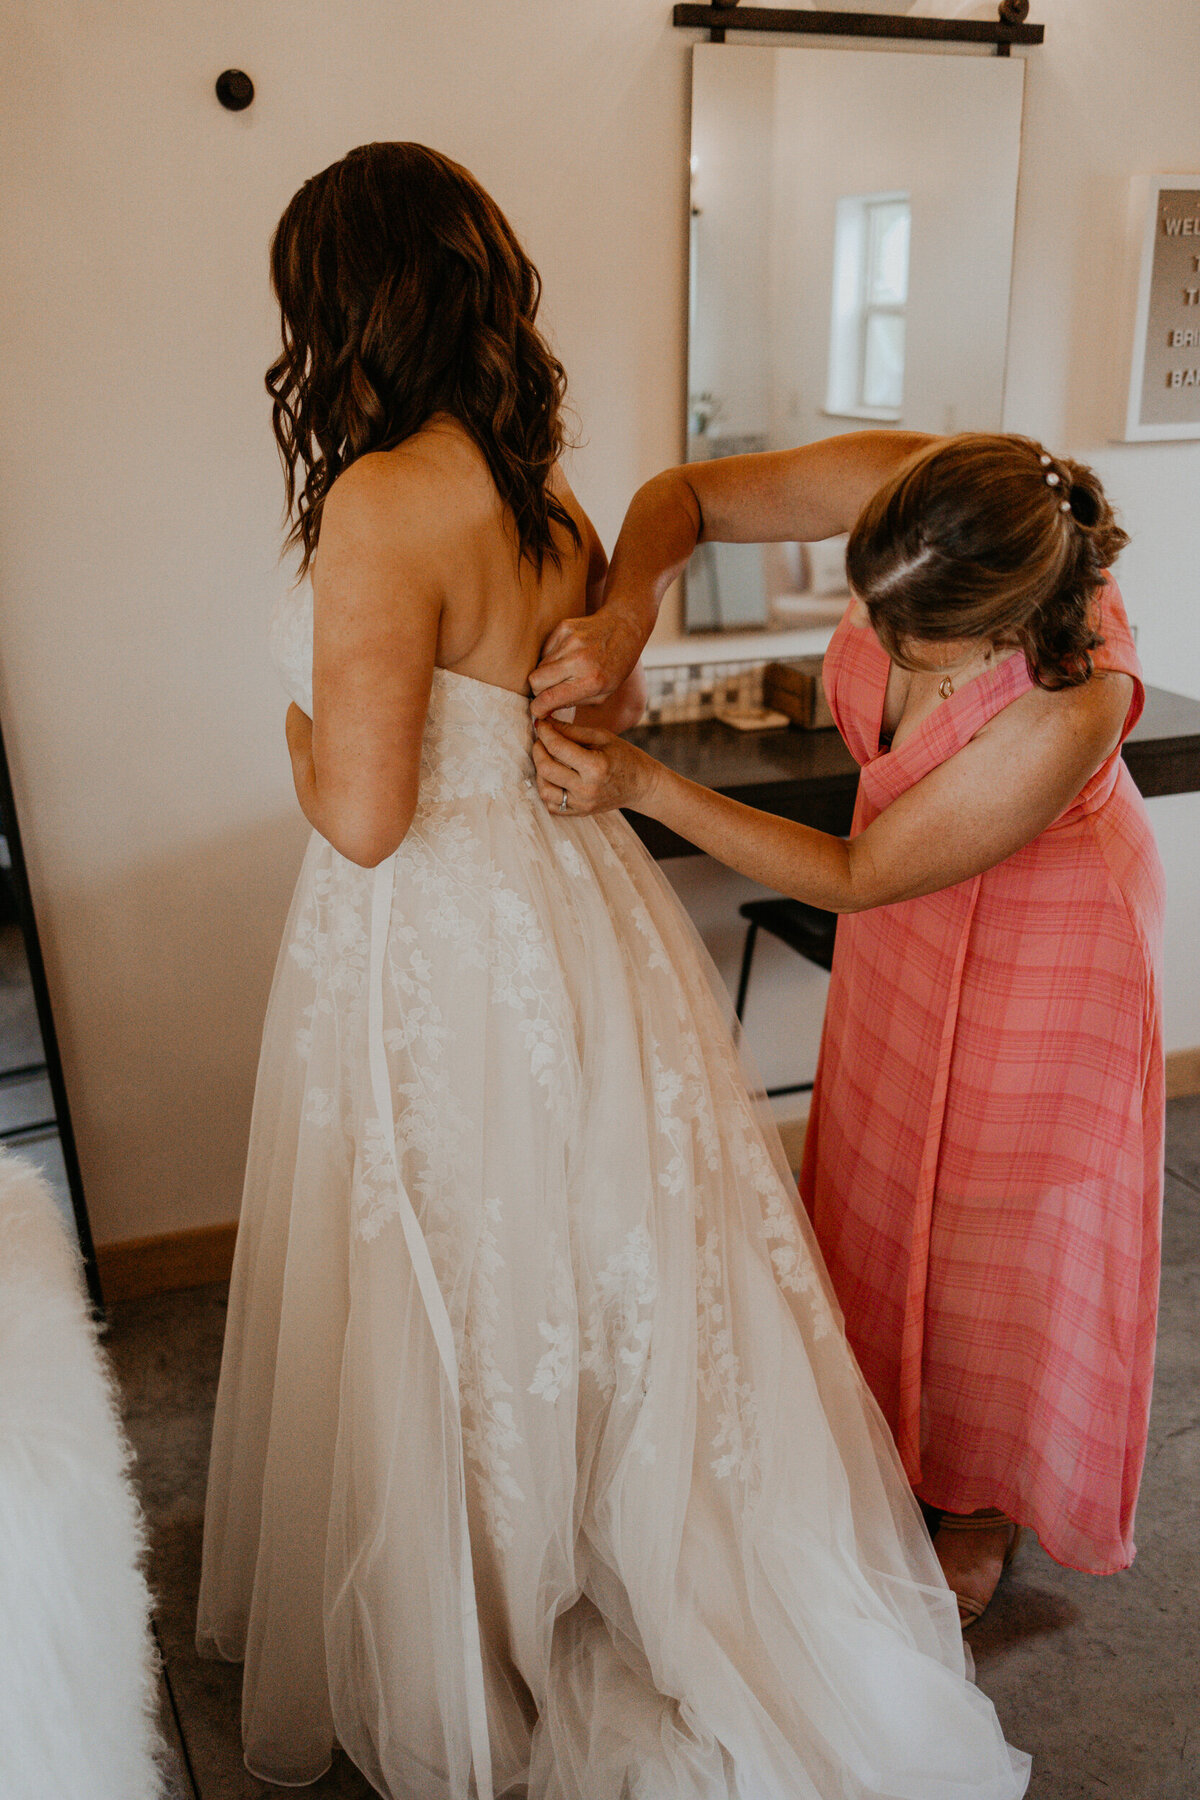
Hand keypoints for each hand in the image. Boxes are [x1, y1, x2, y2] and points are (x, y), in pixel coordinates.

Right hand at [529, 606, 645, 720]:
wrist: (625, 626)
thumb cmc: (616, 665)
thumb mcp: (604, 693)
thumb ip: (574, 702)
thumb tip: (546, 709)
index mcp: (591, 680)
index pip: (549, 698)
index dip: (538, 708)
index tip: (538, 711)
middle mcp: (578, 660)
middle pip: (535, 680)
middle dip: (538, 690)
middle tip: (548, 692)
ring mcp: (570, 641)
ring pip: (539, 666)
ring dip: (546, 674)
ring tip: (564, 672)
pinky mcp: (563, 627)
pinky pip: (545, 650)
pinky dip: (551, 658)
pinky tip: (567, 656)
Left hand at [532, 719, 660, 816]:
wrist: (642, 785)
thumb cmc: (625, 757)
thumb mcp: (602, 737)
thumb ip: (572, 731)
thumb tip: (546, 722)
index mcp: (595, 767)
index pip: (557, 748)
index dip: (545, 733)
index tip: (541, 724)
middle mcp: (587, 789)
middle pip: (546, 769)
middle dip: (538, 750)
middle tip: (542, 740)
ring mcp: (582, 804)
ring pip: (544, 790)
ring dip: (540, 771)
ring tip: (547, 759)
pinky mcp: (580, 813)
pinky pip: (551, 805)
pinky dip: (547, 790)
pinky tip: (554, 777)